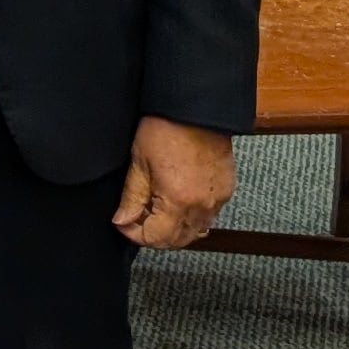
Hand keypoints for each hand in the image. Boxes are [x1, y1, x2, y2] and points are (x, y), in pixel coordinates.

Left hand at [112, 118, 235, 249]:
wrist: (196, 108)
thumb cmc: (166, 128)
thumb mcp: (139, 162)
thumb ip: (131, 197)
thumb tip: (122, 219)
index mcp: (179, 202)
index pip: (156, 238)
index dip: (134, 234)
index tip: (122, 223)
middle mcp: (203, 206)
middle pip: (178, 240)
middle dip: (154, 235)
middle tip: (136, 217)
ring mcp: (218, 200)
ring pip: (195, 232)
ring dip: (173, 228)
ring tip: (155, 208)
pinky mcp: (226, 190)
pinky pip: (208, 216)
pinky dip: (191, 217)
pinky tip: (176, 202)